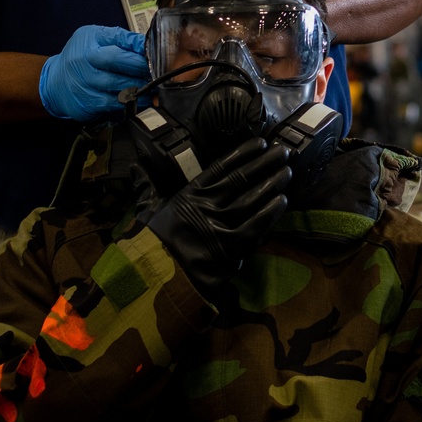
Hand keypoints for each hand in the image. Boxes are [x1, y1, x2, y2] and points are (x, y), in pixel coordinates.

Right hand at [39, 25, 148, 120]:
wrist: (54, 83)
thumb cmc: (80, 57)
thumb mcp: (95, 39)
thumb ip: (120, 39)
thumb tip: (147, 43)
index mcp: (89, 40)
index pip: (117, 39)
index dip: (137, 46)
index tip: (154, 51)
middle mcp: (83, 60)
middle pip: (116, 61)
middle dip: (141, 65)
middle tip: (158, 69)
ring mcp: (83, 83)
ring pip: (116, 85)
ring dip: (140, 87)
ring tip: (155, 87)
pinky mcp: (85, 103)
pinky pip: (111, 104)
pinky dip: (129, 103)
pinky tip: (142, 101)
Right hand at [136, 138, 291, 295]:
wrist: (152, 278)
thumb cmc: (150, 244)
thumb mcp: (146, 210)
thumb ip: (145, 186)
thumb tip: (134, 166)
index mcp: (189, 195)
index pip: (221, 168)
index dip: (242, 154)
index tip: (260, 143)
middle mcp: (206, 206)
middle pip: (241, 179)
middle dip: (264, 164)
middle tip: (283, 152)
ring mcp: (218, 226)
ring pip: (251, 200)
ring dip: (271, 184)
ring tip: (287, 171)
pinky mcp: (228, 249)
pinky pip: (254, 227)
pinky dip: (269, 213)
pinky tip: (282, 201)